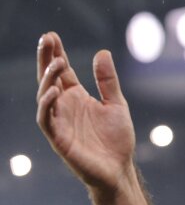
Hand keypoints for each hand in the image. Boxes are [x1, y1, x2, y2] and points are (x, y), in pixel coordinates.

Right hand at [36, 32, 135, 195]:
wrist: (119, 169)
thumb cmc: (117, 139)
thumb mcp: (116, 104)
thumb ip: (108, 81)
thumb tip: (102, 52)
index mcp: (77, 98)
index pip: (62, 72)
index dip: (55, 54)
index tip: (51, 35)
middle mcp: (65, 107)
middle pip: (49, 79)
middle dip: (46, 59)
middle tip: (46, 38)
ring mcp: (60, 122)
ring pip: (45, 96)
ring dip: (48, 78)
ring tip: (58, 62)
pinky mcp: (58, 138)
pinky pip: (46, 120)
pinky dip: (47, 105)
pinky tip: (54, 91)